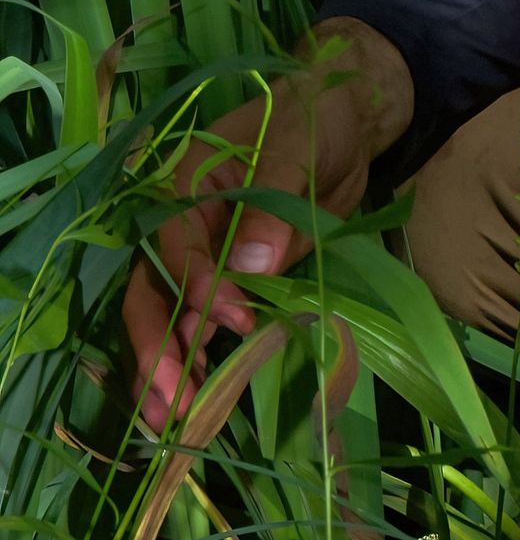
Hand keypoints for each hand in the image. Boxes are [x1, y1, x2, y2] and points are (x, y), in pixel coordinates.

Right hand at [122, 18, 412, 429]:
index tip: (234, 320)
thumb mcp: (300, 149)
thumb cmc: (316, 119)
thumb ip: (274, 206)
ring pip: (168, 312)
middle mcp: (182, 221)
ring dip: (167, 364)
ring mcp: (202, 251)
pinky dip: (195, 355)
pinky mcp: (228, 275)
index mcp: (186, 181)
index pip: (177, 243)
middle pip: (154, 287)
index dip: (199, 286)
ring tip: (172, 419)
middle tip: (172, 401)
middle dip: (157, 345)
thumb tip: (251, 268)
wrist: (345, 121)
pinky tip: (194, 396)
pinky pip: (202, 318)